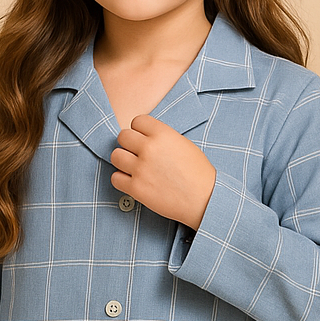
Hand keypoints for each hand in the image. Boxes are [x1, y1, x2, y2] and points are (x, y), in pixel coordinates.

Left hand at [110, 114, 215, 229]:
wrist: (204, 199)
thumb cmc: (198, 173)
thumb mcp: (183, 144)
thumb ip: (162, 138)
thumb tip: (145, 137)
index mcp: (162, 134)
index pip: (137, 121)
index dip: (140, 130)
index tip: (144, 139)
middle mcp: (149, 149)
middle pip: (122, 136)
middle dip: (129, 144)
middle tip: (137, 154)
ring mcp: (141, 169)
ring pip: (115, 156)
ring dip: (123, 161)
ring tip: (133, 168)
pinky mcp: (136, 188)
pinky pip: (115, 178)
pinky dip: (122, 180)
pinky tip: (133, 182)